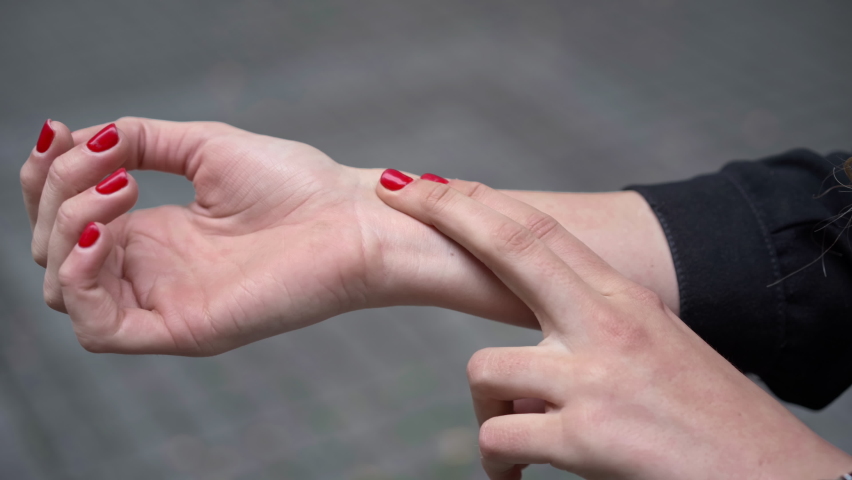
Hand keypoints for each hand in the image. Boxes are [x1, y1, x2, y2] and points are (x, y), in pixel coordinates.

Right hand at [20, 118, 394, 353]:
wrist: (352, 218)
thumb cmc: (296, 184)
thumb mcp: (205, 148)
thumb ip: (140, 140)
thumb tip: (81, 137)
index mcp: (156, 234)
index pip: (65, 219)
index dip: (45, 178)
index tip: (59, 132)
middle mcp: (152, 272)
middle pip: (54, 250)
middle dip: (55, 195)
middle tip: (107, 162)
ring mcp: (165, 303)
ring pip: (64, 290)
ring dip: (66, 228)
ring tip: (120, 187)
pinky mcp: (183, 329)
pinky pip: (98, 328)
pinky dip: (79, 276)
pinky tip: (108, 231)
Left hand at [375, 170, 851, 478]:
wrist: (769, 478)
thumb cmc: (708, 419)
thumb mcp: (654, 347)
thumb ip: (594, 324)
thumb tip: (534, 334)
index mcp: (623, 300)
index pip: (541, 232)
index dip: (482, 203)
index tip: (435, 184)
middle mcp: (608, 324)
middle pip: (512, 247)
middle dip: (445, 213)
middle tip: (396, 193)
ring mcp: (595, 378)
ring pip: (485, 369)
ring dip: (491, 407)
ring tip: (521, 437)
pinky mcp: (586, 436)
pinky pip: (499, 438)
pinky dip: (499, 462)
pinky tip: (518, 476)